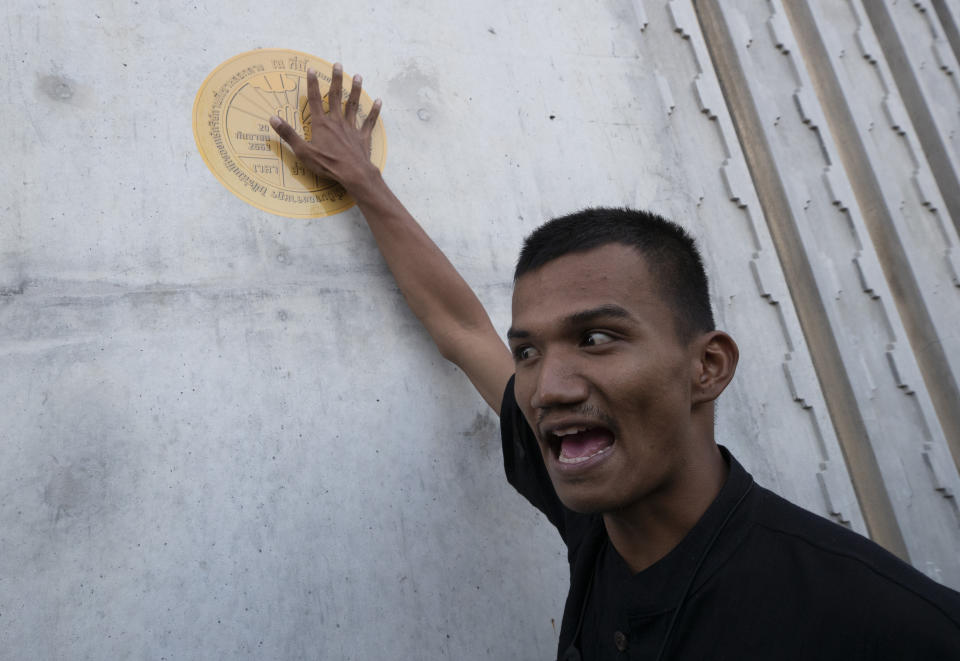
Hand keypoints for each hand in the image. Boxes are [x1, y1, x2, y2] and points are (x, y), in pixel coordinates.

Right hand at [270, 63, 381, 191]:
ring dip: (356, 90)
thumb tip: (273, 118)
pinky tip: (379, 101)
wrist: (353, 173)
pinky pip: (369, 122)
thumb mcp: (303, 151)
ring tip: (358, 76)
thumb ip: (288, 134)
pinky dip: (374, 111)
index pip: (314, 100)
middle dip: (336, 80)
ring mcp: (351, 128)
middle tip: (338, 65)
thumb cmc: (327, 164)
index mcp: (321, 124)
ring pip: (353, 105)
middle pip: (335, 97)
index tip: (311, 69)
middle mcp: (337, 122)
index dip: (312, 84)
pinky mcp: (363, 137)